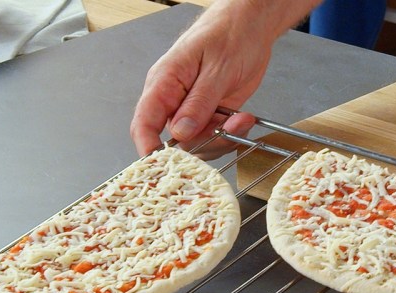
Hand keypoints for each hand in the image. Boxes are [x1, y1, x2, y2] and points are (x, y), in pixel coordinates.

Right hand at [129, 7, 270, 157]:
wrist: (250, 24)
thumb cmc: (228, 33)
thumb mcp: (217, 69)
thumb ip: (198, 103)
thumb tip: (180, 133)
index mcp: (164, 82)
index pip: (144, 122)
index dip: (149, 148)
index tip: (163, 165)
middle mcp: (174, 99)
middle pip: (174, 141)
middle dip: (202, 144)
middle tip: (226, 131)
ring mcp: (192, 108)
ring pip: (197, 143)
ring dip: (221, 138)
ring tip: (241, 119)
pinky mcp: (211, 114)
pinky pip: (214, 136)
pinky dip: (231, 134)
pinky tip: (243, 118)